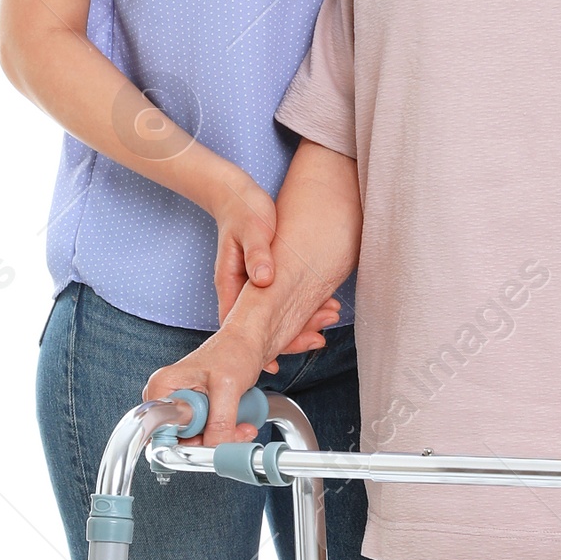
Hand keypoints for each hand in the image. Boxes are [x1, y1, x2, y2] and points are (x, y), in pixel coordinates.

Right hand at [145, 324, 270, 445]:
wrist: (250, 342)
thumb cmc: (235, 349)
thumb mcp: (227, 387)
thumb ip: (220, 421)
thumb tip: (214, 448)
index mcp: (163, 387)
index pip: (162, 433)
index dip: (188, 445)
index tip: (212, 444)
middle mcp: (167, 396)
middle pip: (181, 439)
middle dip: (211, 440)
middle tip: (234, 430)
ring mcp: (181, 403)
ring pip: (197, 438)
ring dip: (222, 437)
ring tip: (241, 423)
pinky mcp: (196, 409)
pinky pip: (206, 432)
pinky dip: (225, 431)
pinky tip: (238, 421)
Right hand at [211, 167, 340, 351]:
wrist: (238, 196)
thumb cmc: (243, 210)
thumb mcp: (252, 229)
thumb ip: (256, 254)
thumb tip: (264, 281)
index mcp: (230, 284)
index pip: (238, 328)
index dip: (256, 348)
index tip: (274, 364)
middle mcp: (239, 292)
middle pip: (260, 328)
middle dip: (291, 338)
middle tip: (320, 339)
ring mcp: (252, 287)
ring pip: (274, 317)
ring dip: (301, 321)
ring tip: (330, 317)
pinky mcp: (264, 280)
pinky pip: (282, 301)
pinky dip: (303, 306)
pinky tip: (324, 304)